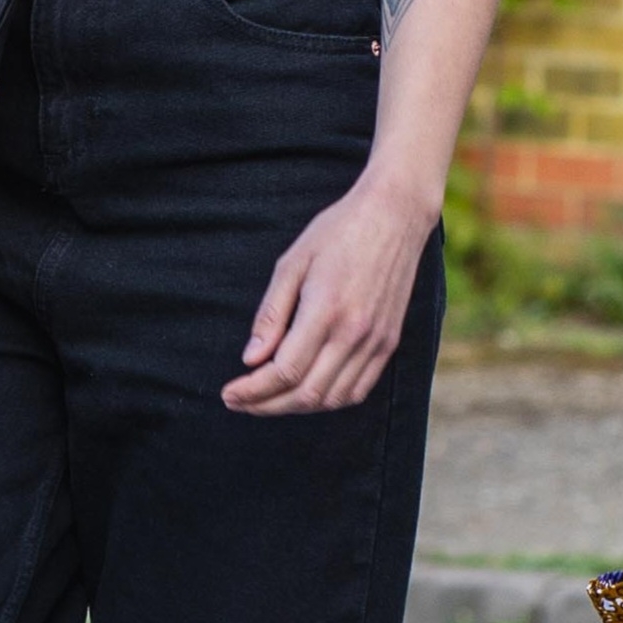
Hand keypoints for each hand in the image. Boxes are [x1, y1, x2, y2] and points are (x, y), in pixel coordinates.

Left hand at [224, 170, 434, 415]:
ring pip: (333, 399)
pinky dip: (329, 400)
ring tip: (267, 400)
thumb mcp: (292, 263)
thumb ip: (271, 314)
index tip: (228, 394)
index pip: (285, 371)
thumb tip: (251, 359)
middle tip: (239, 403)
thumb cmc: (337, 232)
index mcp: (326, 310)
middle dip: (267, 406)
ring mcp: (376, 341)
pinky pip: (358, 389)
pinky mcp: (389, 342)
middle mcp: (355, 333)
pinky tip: (306, 392)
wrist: (394, 216)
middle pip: (306, 393)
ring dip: (296, 407)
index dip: (253, 390)